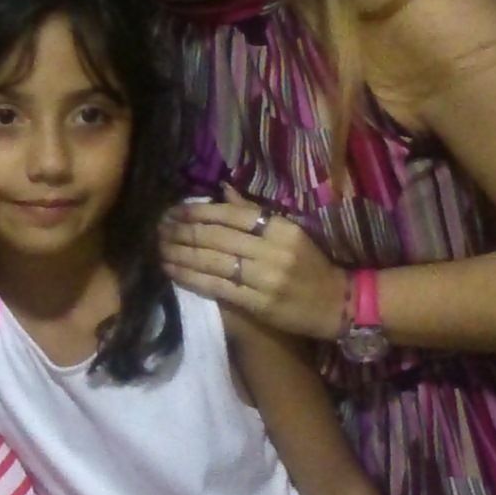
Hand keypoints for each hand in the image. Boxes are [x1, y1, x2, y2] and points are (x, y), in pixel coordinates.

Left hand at [159, 186, 346, 341]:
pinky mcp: (258, 303)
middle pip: (217, 237)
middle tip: (159, 228)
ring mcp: (265, 278)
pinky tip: (173, 272)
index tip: (174, 211)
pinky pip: (217, 287)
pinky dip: (191, 278)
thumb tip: (223, 190)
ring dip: (180, 254)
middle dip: (183, 231)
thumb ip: (255, 212)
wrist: (336, 304)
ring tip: (159, 248)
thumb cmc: (311, 265)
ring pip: (212, 261)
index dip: (198, 212)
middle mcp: (273, 250)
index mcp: (282, 228)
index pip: (231, 214)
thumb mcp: (291, 232)